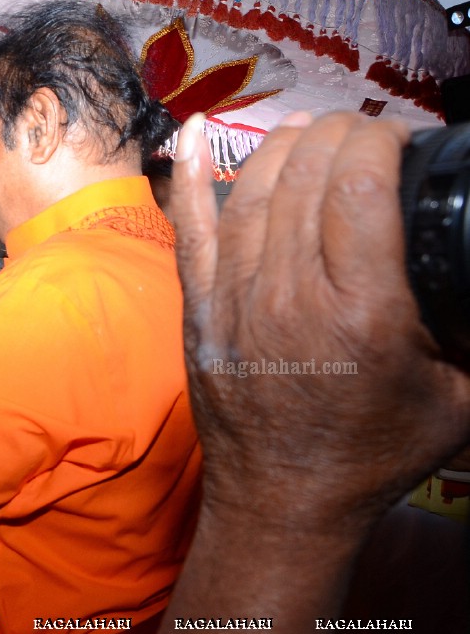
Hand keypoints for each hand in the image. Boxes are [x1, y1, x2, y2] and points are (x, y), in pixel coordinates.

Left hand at [173, 111, 469, 538]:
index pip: (359, 184)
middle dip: (337, 135)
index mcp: (363, 311)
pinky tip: (195, 131)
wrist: (282, 502)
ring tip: (310, 132)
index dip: (378, 141)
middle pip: (306, 176)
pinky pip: (189, 228)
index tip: (397, 141)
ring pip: (251, 191)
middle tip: (361, 136)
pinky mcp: (199, 309)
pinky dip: (190, 176)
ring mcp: (236, 299)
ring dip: (283, 146)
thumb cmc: (369, 455)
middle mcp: (292, 296)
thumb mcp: (460, 398)